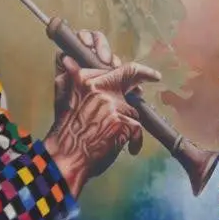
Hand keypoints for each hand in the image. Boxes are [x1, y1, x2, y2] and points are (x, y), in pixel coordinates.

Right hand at [44, 29, 160, 196]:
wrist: (66, 159)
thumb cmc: (66, 135)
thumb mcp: (64, 100)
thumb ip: (72, 80)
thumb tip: (68, 60)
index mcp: (83, 81)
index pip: (109, 69)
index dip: (123, 71)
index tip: (134, 69)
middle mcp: (97, 88)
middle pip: (129, 74)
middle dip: (145, 73)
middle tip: (154, 76)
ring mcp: (110, 104)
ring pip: (132, 109)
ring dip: (128, 123)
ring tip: (117, 136)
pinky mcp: (121, 121)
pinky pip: (137, 128)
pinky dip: (135, 141)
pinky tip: (129, 148)